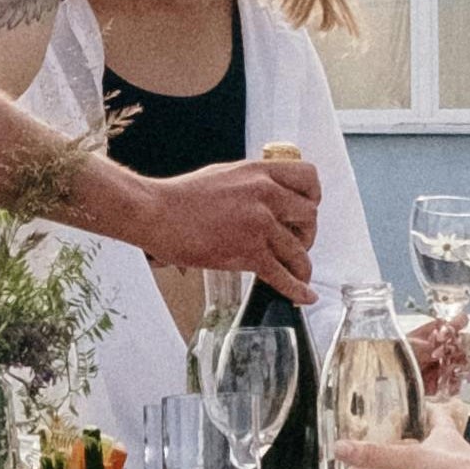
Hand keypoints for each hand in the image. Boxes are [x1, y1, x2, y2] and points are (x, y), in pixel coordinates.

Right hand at [141, 145, 320, 293]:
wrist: (156, 213)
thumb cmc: (181, 197)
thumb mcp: (224, 175)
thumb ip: (251, 184)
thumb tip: (268, 198)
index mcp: (258, 171)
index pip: (308, 177)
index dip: (313, 197)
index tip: (305, 211)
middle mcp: (264, 194)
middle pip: (310, 216)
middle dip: (308, 234)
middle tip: (297, 244)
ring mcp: (258, 224)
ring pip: (299, 250)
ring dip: (302, 265)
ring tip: (299, 273)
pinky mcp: (247, 252)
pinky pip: (282, 275)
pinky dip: (297, 290)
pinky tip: (303, 297)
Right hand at [338, 416, 469, 468]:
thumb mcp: (413, 459)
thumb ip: (377, 455)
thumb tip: (341, 448)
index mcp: (446, 438)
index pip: (436, 415)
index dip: (424, 409)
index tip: (408, 407)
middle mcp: (454, 461)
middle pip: (433, 454)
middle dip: (414, 458)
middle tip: (389, 460)